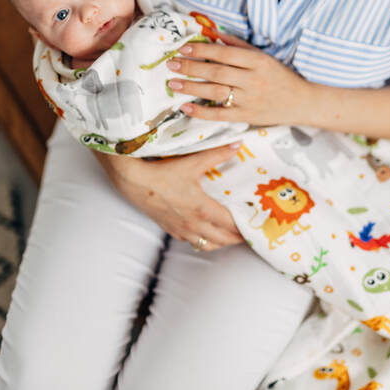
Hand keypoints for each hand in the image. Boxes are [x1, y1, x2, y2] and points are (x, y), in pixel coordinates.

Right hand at [95, 144, 244, 250]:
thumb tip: (237, 145)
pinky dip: (204, 241)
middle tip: (249, 233)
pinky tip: (207, 233)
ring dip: (222, 242)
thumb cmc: (163, 173)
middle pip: (223, 239)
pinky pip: (192, 242)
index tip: (256, 226)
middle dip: (238, 238)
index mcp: (202, 209)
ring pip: (208, 244)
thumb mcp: (193, 162)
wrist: (134, 182)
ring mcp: (181, 229)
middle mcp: (193, 224)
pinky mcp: (170, 230)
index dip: (245, 227)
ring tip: (231, 236)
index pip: (231, 225)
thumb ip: (218, 154)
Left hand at [165, 33, 309, 125]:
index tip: (184, 48)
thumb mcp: (264, 56)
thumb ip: (238, 45)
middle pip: (216, 72)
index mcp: (258, 61)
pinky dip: (202, 112)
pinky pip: (220, 114)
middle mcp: (253, 79)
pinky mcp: (247, 117)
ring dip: (192, 87)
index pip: (224, 54)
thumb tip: (212, 34)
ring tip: (173, 83)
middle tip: (171, 64)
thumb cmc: (281, 76)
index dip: (202, 51)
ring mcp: (250, 99)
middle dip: (191, 67)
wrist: (302, 102)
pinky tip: (186, 107)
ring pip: (216, 92)